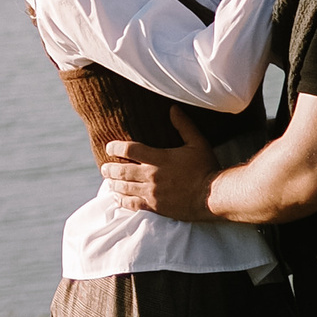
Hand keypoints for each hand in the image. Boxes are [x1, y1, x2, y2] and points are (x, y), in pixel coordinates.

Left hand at [102, 107, 219, 221]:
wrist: (213, 196)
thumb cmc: (206, 168)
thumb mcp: (197, 143)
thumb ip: (184, 126)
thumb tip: (173, 109)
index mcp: (159, 158)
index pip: (129, 150)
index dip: (115, 148)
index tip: (109, 147)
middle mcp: (152, 176)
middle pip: (122, 171)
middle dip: (110, 169)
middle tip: (104, 168)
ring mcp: (152, 193)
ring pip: (124, 188)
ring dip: (113, 184)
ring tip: (109, 181)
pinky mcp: (155, 208)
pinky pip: (132, 205)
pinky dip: (122, 200)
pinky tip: (118, 198)